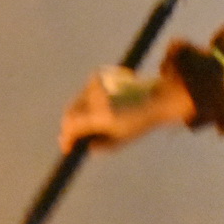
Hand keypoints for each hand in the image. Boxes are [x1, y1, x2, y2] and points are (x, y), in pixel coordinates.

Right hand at [59, 66, 193, 152]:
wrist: (156, 99)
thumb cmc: (139, 123)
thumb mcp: (119, 141)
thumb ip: (98, 146)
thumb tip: (81, 146)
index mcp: (101, 115)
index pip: (72, 125)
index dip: (67, 138)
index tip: (67, 148)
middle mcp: (97, 97)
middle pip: (71, 113)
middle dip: (70, 126)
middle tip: (72, 138)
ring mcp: (97, 84)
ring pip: (76, 102)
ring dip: (77, 114)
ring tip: (84, 126)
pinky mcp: (99, 75)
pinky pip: (85, 92)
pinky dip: (85, 102)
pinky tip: (93, 111)